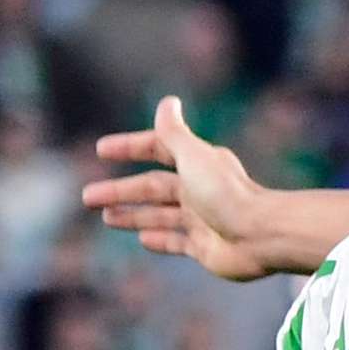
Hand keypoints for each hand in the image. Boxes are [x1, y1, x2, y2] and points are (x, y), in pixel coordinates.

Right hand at [82, 96, 276, 280]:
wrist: (261, 235)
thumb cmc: (226, 193)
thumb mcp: (193, 156)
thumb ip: (174, 132)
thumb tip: (167, 101)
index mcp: (197, 164)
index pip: (157, 150)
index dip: (130, 148)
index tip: (101, 150)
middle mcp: (199, 190)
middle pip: (152, 188)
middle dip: (119, 191)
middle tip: (86, 197)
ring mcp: (202, 220)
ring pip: (159, 215)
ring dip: (132, 215)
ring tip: (105, 217)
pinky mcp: (206, 248)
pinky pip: (177, 242)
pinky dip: (159, 239)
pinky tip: (142, 239)